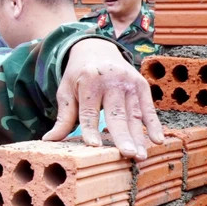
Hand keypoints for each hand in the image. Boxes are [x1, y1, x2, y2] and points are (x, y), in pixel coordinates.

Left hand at [43, 38, 163, 158]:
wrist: (97, 48)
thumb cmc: (79, 75)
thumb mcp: (66, 91)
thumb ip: (63, 116)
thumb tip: (49, 141)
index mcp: (89, 81)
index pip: (89, 110)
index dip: (90, 128)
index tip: (94, 145)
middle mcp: (111, 81)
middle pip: (116, 114)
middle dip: (122, 136)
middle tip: (128, 154)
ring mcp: (129, 83)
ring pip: (134, 114)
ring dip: (139, 137)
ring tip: (140, 157)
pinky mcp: (141, 85)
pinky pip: (148, 108)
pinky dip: (154, 124)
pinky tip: (158, 140)